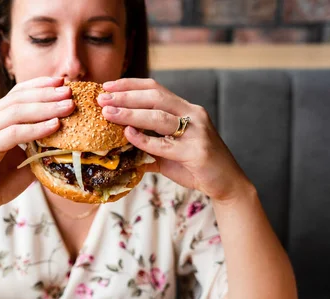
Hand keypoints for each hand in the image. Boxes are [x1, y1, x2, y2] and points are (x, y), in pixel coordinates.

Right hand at [0, 77, 73, 216]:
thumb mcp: (25, 159)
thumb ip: (41, 145)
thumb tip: (70, 137)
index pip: (17, 94)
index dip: (40, 85)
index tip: (62, 81)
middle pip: (18, 98)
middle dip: (47, 93)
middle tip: (70, 91)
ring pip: (16, 112)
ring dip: (45, 108)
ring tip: (68, 106)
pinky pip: (13, 133)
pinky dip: (36, 129)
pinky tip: (54, 126)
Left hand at [98, 78, 252, 202]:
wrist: (226, 184)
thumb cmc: (195, 166)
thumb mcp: (169, 151)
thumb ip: (148, 145)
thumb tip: (118, 145)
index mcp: (186, 109)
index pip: (155, 88)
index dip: (130, 84)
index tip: (108, 86)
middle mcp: (192, 114)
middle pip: (155, 97)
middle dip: (126, 96)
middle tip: (102, 99)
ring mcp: (196, 131)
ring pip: (159, 116)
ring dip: (130, 113)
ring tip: (108, 114)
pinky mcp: (197, 151)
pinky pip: (165, 143)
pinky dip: (144, 138)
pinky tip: (127, 134)